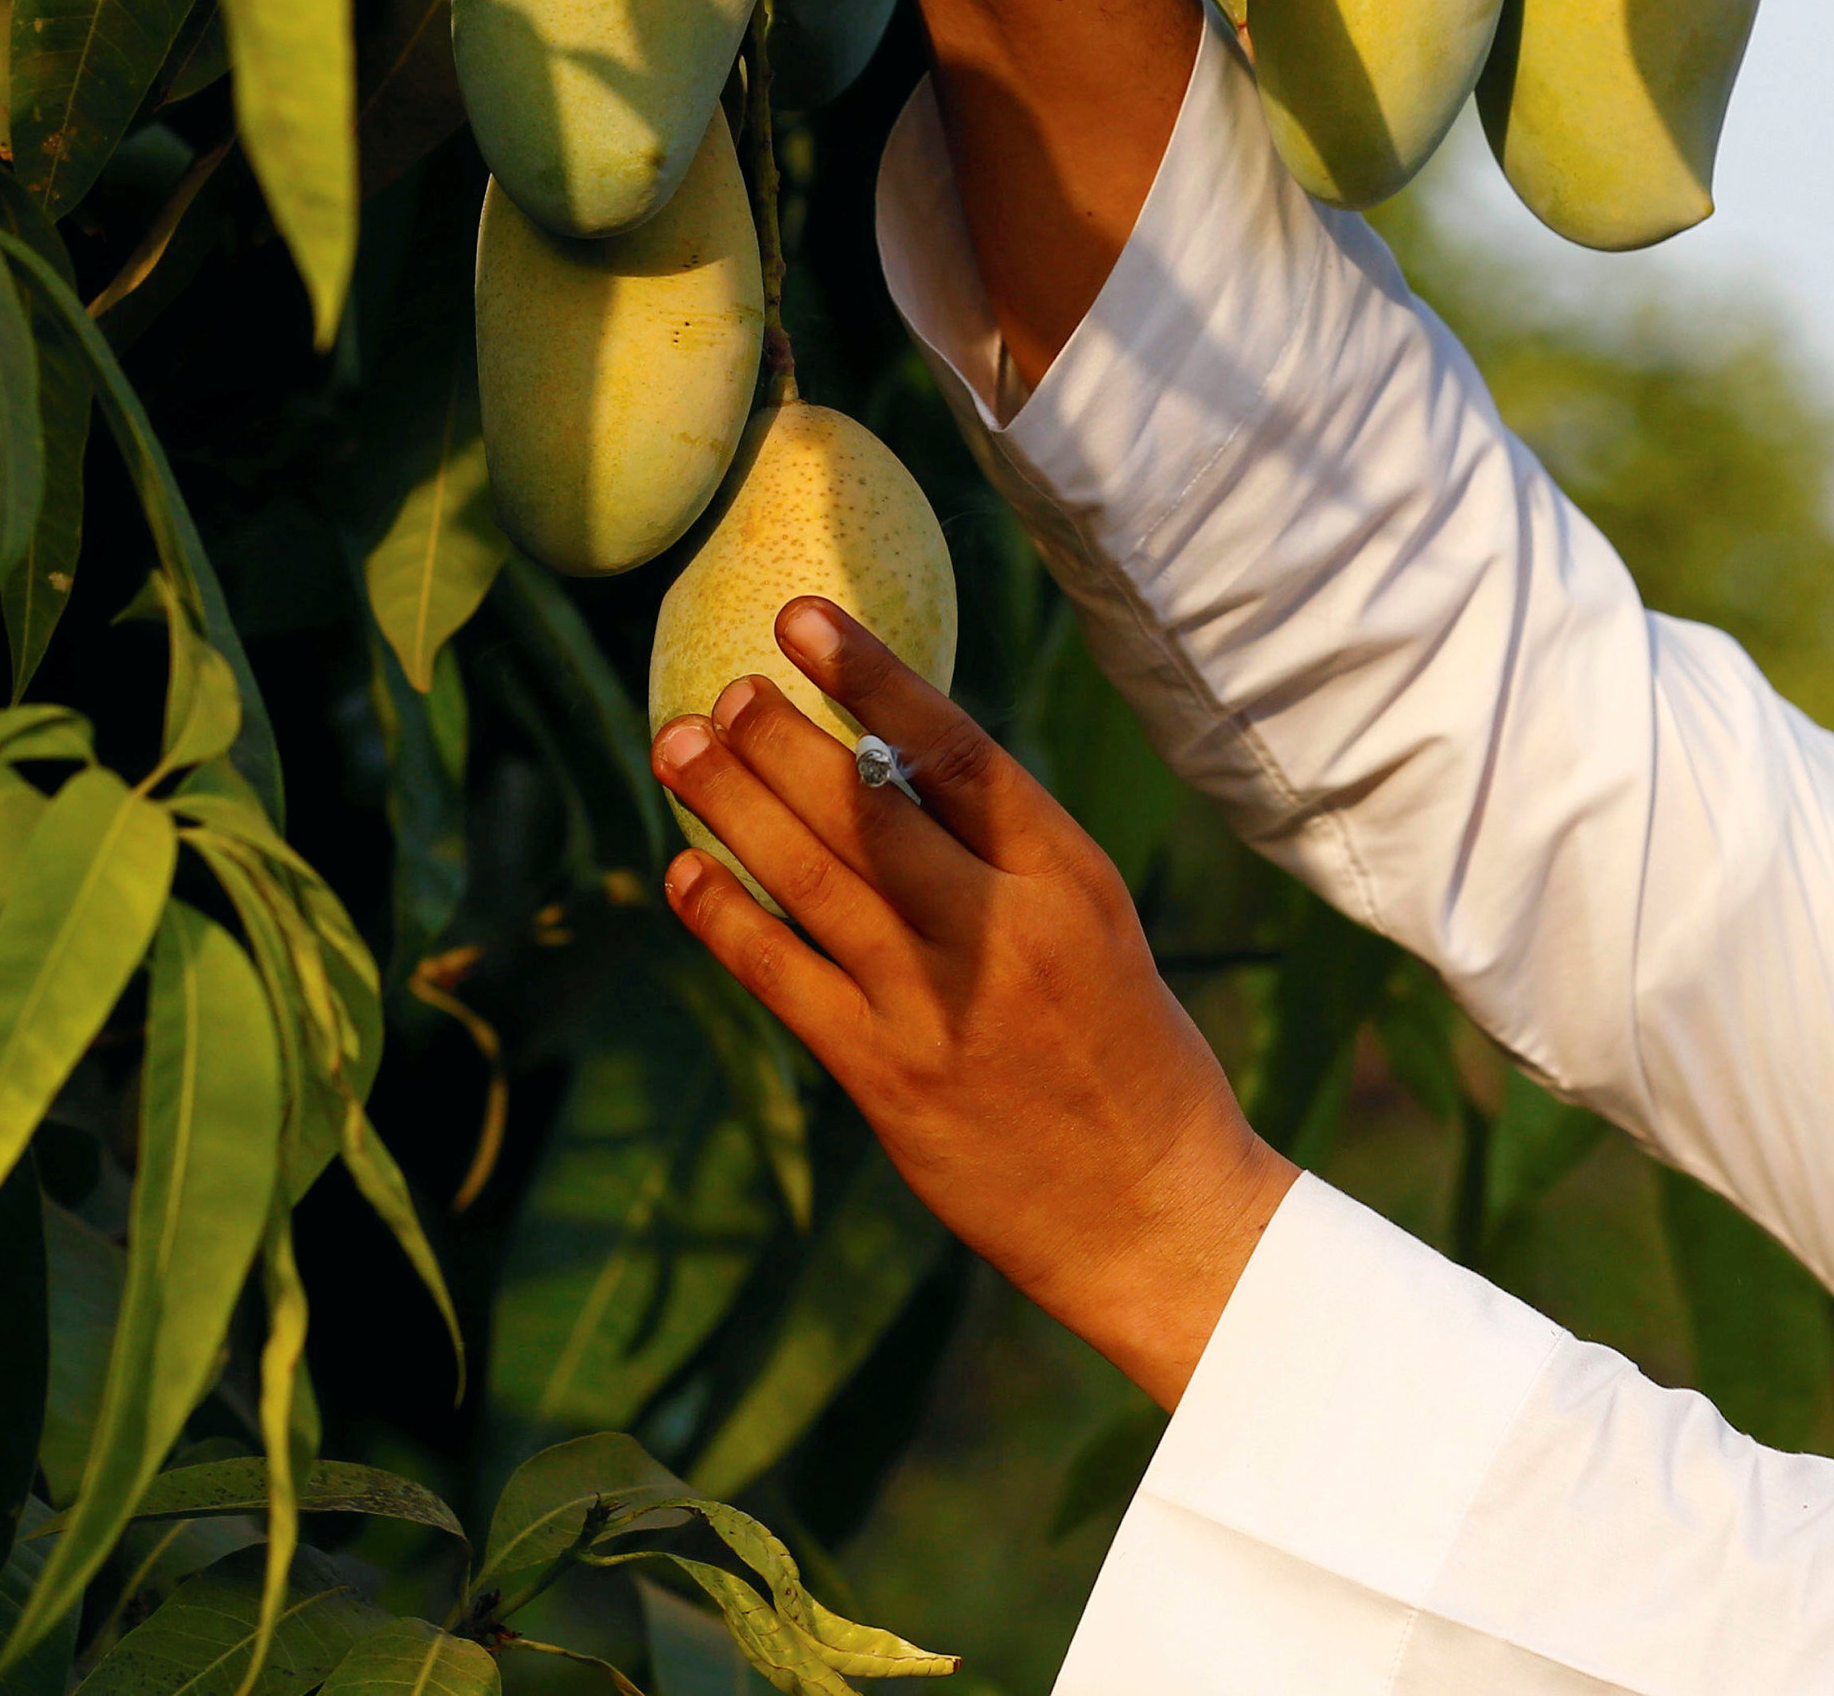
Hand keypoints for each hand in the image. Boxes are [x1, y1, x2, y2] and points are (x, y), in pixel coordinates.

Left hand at [649, 596, 1295, 1407]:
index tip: (804, 621)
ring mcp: (941, 1008)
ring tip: (676, 749)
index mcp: (1071, 878)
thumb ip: (1005, 860)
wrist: (1157, 1213)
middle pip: (869, 808)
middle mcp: (1005, 932)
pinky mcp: (890, 1080)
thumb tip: (889, 772)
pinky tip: (684, 872)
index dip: (872, 678)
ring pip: (814, 881)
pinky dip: (727, 920)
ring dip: (734, 807)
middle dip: (780, 739)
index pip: (957, 753)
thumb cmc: (1133, 1059)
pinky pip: (787, 980)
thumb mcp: (1098, 931)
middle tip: (717, 693)